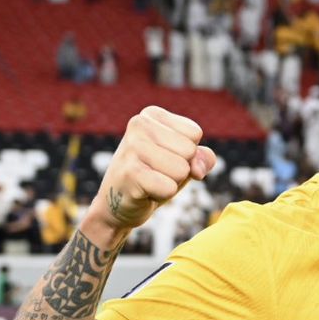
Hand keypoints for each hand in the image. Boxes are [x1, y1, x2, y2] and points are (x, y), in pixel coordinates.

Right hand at [90, 106, 216, 233]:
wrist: (116, 205)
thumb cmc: (154, 177)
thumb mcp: (183, 161)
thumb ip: (202, 157)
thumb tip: (197, 168)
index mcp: (151, 114)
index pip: (194, 133)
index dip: (187, 154)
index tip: (163, 158)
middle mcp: (139, 124)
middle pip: (190, 151)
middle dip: (180, 169)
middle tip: (155, 173)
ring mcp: (132, 147)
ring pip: (182, 170)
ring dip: (171, 183)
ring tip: (150, 181)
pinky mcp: (130, 172)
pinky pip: (170, 188)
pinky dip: (162, 195)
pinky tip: (143, 192)